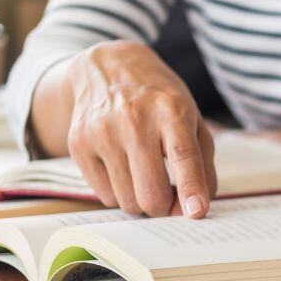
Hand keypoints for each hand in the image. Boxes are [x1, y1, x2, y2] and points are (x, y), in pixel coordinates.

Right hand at [64, 42, 217, 216]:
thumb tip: (196, 207)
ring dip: (141, 201)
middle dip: (165, 208)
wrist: (107, 68)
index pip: (182, 156)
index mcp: (170, 111)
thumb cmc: (159, 99)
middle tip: (170, 200)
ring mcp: (101, 133)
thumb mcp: (191, 117)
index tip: (197, 213)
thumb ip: (202, 162)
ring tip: (145, 176)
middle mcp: (133, 120)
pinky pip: (104, 195)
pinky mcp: (78, 144)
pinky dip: (119, 193)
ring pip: (127, 201)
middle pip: (151, 193)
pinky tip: (123, 169)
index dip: (191, 188)